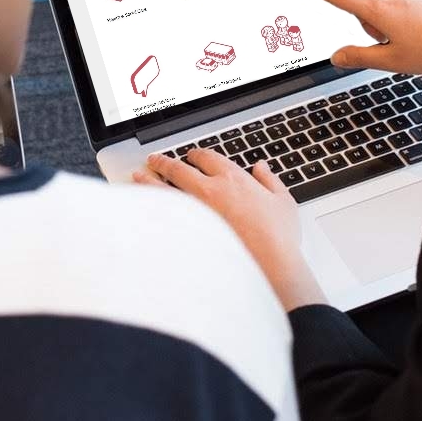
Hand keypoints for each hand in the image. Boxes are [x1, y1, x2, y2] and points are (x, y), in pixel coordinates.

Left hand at [134, 149, 325, 310]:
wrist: (268, 266)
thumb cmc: (277, 237)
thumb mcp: (283, 202)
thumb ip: (270, 180)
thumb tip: (261, 168)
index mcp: (233, 179)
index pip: (207, 158)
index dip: (197, 154)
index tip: (191, 156)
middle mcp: (209, 190)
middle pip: (179, 169)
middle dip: (164, 162)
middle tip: (155, 160)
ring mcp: (195, 212)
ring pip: (164, 189)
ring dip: (149, 180)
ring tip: (138, 176)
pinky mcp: (187, 232)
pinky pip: (163, 215)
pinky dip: (151, 208)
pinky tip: (144, 207)